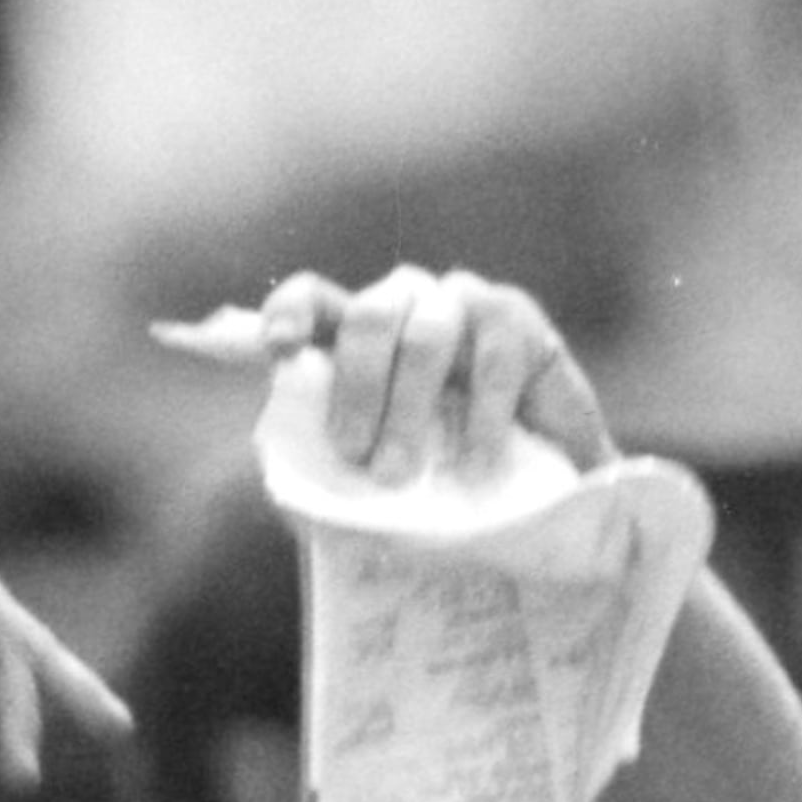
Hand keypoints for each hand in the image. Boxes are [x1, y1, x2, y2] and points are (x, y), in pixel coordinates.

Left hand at [229, 268, 617, 491]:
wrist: (532, 503)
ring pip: (427, 335)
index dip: (292, 311)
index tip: (280, 348)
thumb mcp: (361, 474)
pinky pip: (493, 360)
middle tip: (353, 453)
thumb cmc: (431, 484)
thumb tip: (269, 442)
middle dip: (357, 387)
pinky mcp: (517, 320)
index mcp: (356, 335)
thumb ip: (311, 450)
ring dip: (407, 408)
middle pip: (370, 315)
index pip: (314, 299)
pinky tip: (474, 468)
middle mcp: (406, 305)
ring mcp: (462, 305)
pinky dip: (480, 421)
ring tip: (398, 474)